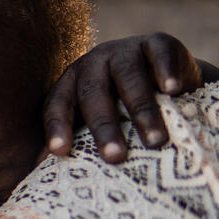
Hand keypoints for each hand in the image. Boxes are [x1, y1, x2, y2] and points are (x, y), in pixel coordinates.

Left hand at [43, 32, 211, 162]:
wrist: (166, 78)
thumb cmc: (123, 108)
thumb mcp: (98, 120)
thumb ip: (78, 140)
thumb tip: (47, 176)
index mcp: (70, 84)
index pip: (57, 105)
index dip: (57, 127)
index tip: (60, 152)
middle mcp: (92, 63)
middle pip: (93, 95)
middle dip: (104, 128)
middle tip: (115, 157)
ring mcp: (123, 50)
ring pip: (128, 78)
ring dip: (141, 111)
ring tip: (154, 141)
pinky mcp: (155, 42)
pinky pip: (158, 54)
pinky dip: (165, 71)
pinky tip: (172, 90)